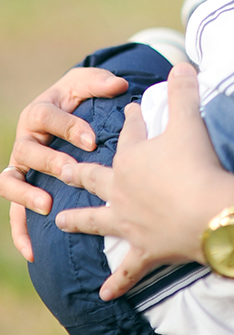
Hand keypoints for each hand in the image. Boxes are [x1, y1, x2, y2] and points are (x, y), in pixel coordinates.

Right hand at [0, 67, 128, 260]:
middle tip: (72, 172)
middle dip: (50, 162)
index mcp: (38, 111)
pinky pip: (14, 212)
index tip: (93, 140)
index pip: (47, 117)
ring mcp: (20, 166)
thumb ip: (99, 83)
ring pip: (11, 182)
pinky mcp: (23, 189)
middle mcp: (25, 139)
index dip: (68, 128)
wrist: (66, 109)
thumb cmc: (77, 98)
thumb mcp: (86, 85)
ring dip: (26, 195)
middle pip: (28, 151)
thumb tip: (120, 84)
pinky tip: (32, 251)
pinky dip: (19, 232)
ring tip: (47, 206)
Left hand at [55, 63, 233, 299]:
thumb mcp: (190, 119)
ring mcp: (131, 224)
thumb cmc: (197, 164)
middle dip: (79, 170)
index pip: (128, 133)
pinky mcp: (146, 251)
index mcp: (131, 158)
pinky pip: (126, 271)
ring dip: (78, 221)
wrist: (209, 213)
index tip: (128, 110)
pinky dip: (116, 284)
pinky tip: (103, 296)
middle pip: (95, 178)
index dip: (130, 119)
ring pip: (96, 221)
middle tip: (63, 166)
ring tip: (60, 221)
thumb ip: (185, 90)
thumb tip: (183, 64)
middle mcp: (122, 191)